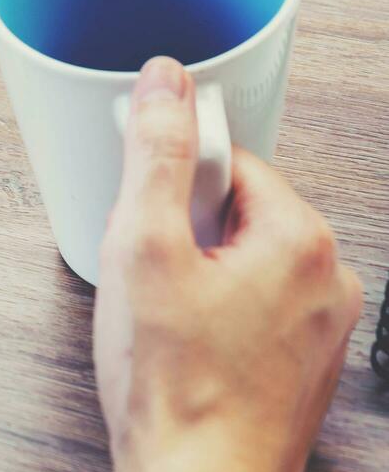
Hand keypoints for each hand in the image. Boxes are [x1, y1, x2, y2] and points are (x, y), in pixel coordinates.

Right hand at [94, 57, 362, 471]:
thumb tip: (164, 84)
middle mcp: (328, 279)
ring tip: (160, 312)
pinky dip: (210, 308)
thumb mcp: (143, 247)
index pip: (229, 159)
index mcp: (301, 239)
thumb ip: (155, 155)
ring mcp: (320, 325)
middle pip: (235, 207)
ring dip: (192, 269)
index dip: (170, 180)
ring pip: (240, 257)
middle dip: (179, 227)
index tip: (143, 210)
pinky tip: (180, 340)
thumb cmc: (177, 387)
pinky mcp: (301, 361)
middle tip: (146, 270)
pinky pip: (250, 302)